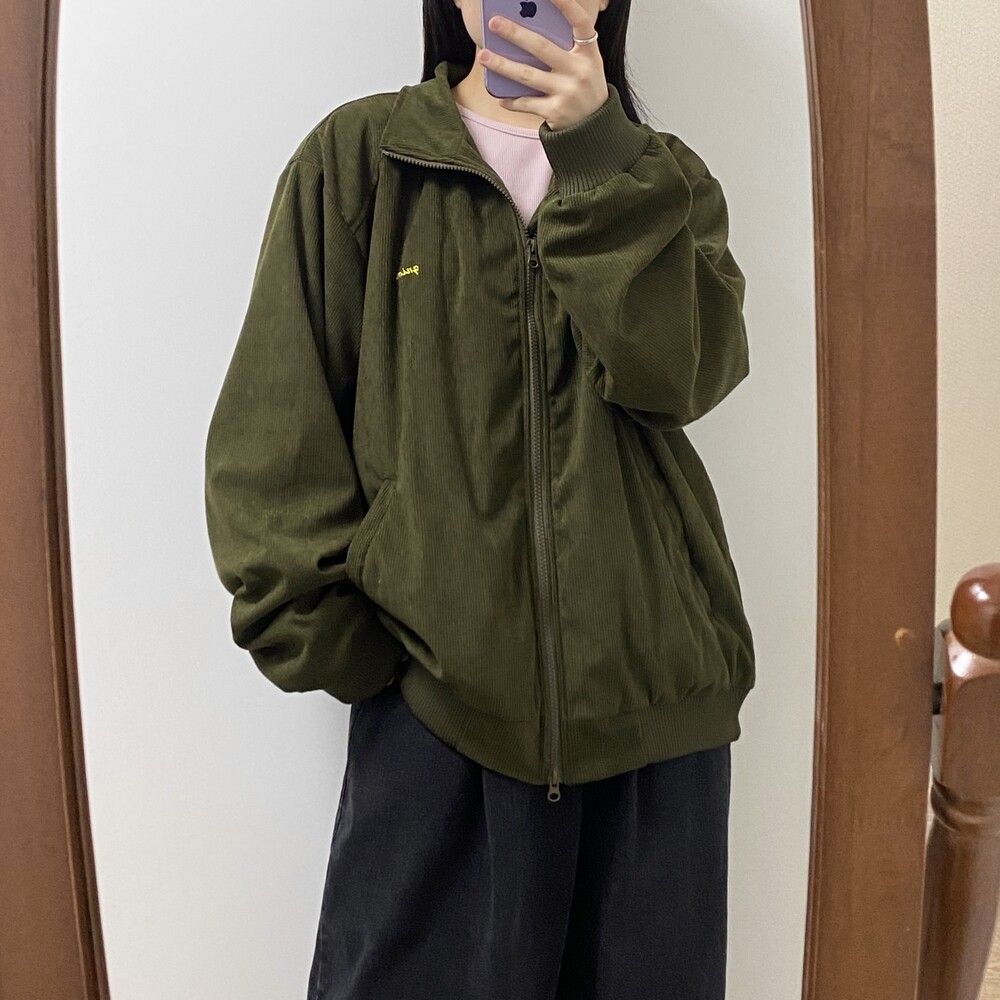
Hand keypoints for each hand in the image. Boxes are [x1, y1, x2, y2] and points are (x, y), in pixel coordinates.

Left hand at [478, 0, 609, 130]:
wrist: (594, 129)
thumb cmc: (583, 89)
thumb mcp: (584, 66)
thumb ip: (566, 49)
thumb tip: (526, 34)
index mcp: (589, 54)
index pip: (580, 22)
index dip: (566, 5)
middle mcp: (580, 71)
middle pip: (542, 47)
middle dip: (515, 33)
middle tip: (493, 23)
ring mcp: (567, 92)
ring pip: (528, 75)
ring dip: (502, 65)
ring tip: (483, 56)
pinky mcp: (556, 112)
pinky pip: (527, 103)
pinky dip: (511, 100)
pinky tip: (499, 96)